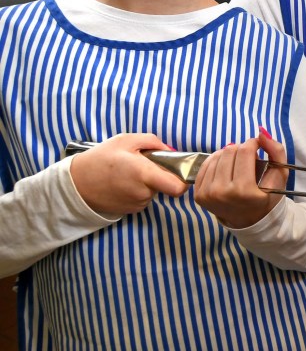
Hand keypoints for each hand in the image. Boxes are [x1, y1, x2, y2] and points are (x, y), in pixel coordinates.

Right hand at [70, 133, 187, 215]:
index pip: (178, 188)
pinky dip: (139, 189)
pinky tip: (125, 182)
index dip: (182, 179)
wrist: (76, 184)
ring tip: (130, 171)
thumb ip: (153, 142)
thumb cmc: (101, 158)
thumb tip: (173, 152)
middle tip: (144, 163)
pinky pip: (144, 197)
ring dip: (148, 181)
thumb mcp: (126, 140)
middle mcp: (144, 193)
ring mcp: (137, 204)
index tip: (177, 169)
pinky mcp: (131, 210)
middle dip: (160, 174)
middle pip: (166, 185)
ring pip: (154, 191)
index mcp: (144, 175)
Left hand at [194, 129, 286, 228]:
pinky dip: (217, 161)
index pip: (245, 151)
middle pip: (229, 151)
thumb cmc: (267, 196)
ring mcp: (208, 194)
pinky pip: (205, 165)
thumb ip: (276, 151)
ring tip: (238, 164)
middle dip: (241, 149)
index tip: (258, 146)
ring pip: (217, 155)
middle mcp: (223, 193)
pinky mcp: (198, 194)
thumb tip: (261, 132)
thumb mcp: (280, 175)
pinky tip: (226, 168)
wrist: (250, 220)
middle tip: (248, 159)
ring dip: (229, 155)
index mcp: (244, 191)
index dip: (253, 143)